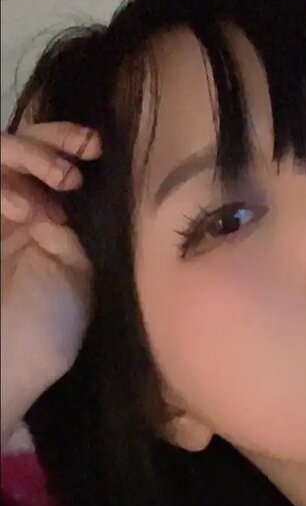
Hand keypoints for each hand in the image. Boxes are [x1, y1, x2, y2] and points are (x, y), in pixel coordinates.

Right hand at [1, 123, 100, 440]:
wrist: (3, 363)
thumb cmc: (48, 328)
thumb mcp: (80, 274)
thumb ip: (76, 230)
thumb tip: (68, 198)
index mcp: (48, 220)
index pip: (54, 162)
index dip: (69, 144)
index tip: (95, 147)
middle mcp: (15, 210)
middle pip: (21, 147)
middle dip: (49, 141)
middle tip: (75, 161)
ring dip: (28, 155)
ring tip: (57, 180)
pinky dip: (1, 184)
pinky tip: (22, 209)